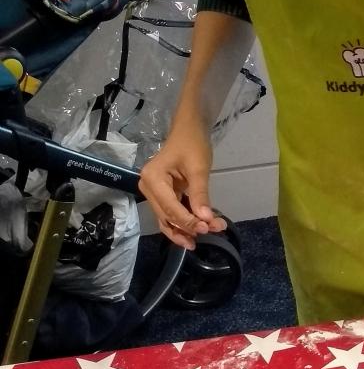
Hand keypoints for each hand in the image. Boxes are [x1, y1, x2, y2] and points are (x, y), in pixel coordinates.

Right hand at [138, 116, 225, 249]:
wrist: (188, 130)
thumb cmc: (193, 144)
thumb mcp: (199, 168)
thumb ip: (200, 195)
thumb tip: (206, 220)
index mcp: (153, 179)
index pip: (170, 207)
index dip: (188, 221)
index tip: (207, 228)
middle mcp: (147, 187)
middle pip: (167, 216)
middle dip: (189, 227)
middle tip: (212, 232)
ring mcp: (152, 192)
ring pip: (166, 219)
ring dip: (184, 229)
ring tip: (202, 239)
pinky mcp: (160, 195)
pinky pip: (169, 213)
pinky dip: (182, 222)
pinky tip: (195, 231)